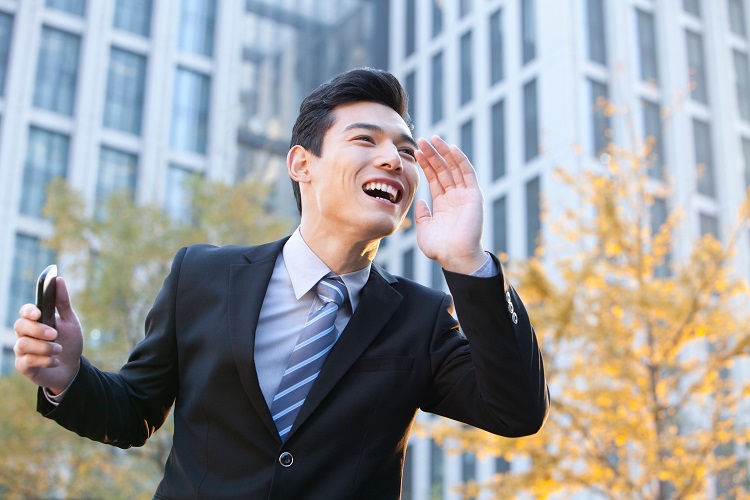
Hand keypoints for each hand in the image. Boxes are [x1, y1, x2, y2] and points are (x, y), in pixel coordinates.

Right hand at [14, 277, 82, 393]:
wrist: (72, 368)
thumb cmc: (69, 342)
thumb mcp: (70, 321)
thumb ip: (63, 302)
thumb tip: (58, 279)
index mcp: (36, 321)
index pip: (24, 312)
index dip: (29, 311)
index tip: (39, 313)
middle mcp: (25, 334)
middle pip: (20, 326)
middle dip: (38, 330)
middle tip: (54, 334)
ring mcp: (22, 350)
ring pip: (22, 344)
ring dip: (44, 347)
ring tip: (59, 349)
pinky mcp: (23, 366)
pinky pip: (27, 361)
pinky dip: (45, 361)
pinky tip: (56, 361)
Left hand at [414, 135, 486, 274]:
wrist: (456, 257)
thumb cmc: (440, 248)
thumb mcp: (424, 229)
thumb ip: (421, 214)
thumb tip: (418, 201)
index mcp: (443, 204)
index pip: (434, 178)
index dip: (425, 164)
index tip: (415, 151)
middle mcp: (455, 197)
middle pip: (443, 169)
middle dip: (432, 154)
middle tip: (420, 139)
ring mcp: (465, 195)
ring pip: (454, 167)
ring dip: (443, 152)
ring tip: (432, 139)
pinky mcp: (474, 195)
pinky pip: (467, 173)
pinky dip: (460, 160)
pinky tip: (450, 149)